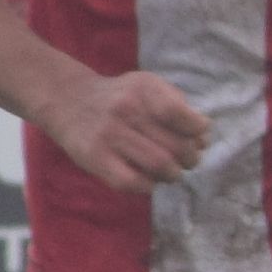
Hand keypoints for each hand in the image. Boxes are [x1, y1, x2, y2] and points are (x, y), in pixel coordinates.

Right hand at [29, 67, 214, 192]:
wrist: (68, 100)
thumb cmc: (121, 97)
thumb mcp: (148, 85)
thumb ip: (177, 105)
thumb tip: (203, 138)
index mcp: (144, 89)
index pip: (181, 115)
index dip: (198, 130)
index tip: (198, 136)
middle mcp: (126, 110)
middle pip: (175, 146)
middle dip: (191, 158)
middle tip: (188, 160)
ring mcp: (109, 135)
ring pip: (159, 165)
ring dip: (174, 174)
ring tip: (172, 171)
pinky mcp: (94, 158)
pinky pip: (132, 182)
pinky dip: (149, 186)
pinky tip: (150, 180)